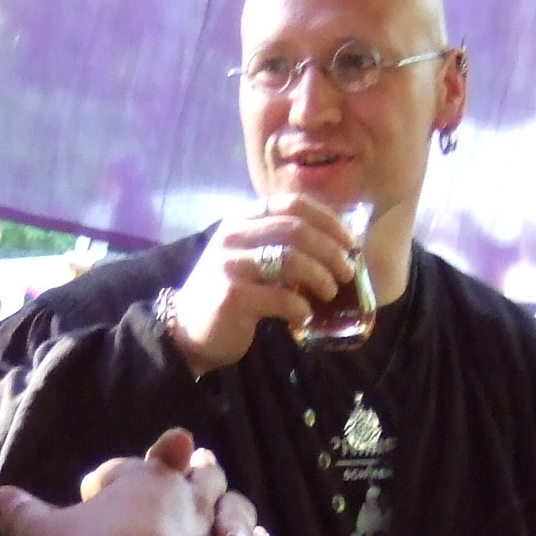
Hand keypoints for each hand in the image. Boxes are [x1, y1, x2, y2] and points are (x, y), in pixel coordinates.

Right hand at [164, 199, 358, 374]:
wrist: (185, 330)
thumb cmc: (228, 293)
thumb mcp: (250, 258)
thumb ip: (279, 245)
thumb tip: (335, 246)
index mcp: (241, 220)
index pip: (292, 204)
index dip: (327, 220)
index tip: (349, 242)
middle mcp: (233, 236)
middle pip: (296, 229)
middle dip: (331, 250)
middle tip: (346, 271)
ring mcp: (230, 265)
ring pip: (290, 259)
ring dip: (320, 276)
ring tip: (330, 292)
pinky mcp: (232, 296)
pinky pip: (280, 297)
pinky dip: (300, 307)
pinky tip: (304, 317)